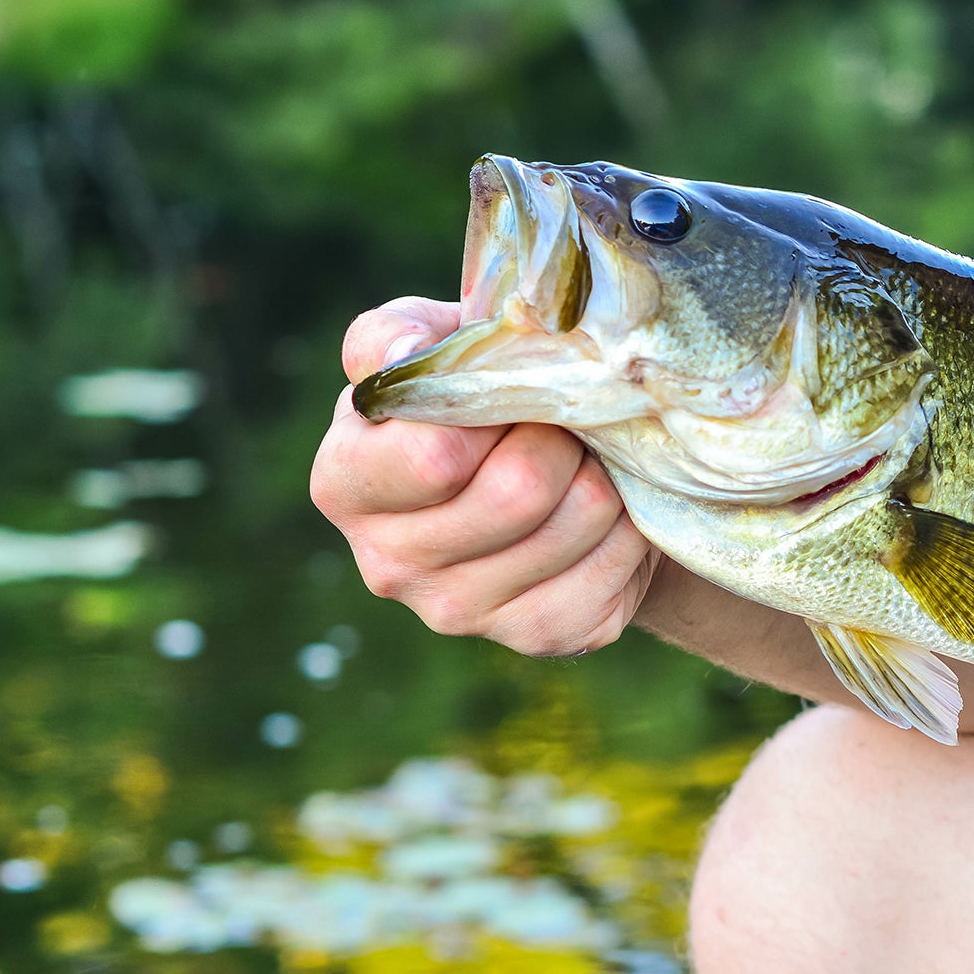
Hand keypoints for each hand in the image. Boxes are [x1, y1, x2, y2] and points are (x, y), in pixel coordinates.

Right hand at [309, 296, 658, 655]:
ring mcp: (459, 613)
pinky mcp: (536, 636)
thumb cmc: (476, 399)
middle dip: (563, 437)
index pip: (434, 455)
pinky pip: (612, 567)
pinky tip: (608, 510)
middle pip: (520, 489)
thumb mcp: (430, 349)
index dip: (495, 410)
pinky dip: (628, 525)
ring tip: (587, 459)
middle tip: (566, 422)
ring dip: (603, 475)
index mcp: (345, 483)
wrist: (548, 475)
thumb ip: (395, 338)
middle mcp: (387, 563)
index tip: (510, 392)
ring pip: (577, 520)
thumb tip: (402, 354)